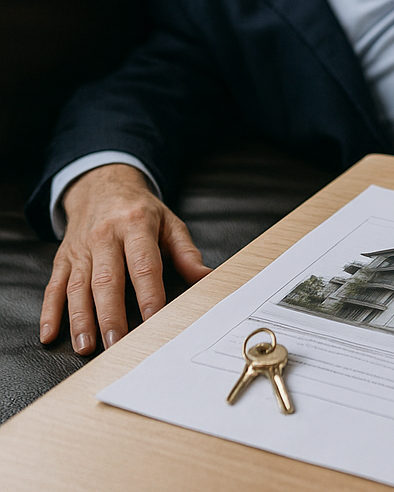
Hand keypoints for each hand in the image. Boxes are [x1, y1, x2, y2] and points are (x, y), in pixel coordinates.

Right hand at [40, 164, 210, 354]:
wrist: (102, 186)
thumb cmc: (141, 210)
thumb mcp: (169, 222)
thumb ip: (187, 253)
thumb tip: (206, 278)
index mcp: (136, 225)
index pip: (144, 264)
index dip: (149, 293)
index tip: (154, 319)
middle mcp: (105, 237)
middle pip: (107, 279)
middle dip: (111, 314)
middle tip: (117, 343)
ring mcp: (81, 248)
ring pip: (78, 286)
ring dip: (80, 319)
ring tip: (86, 347)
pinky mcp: (63, 258)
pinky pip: (54, 286)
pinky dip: (49, 312)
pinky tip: (49, 334)